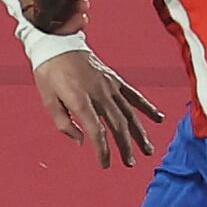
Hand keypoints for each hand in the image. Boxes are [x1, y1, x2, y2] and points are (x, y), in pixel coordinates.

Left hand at [35, 50, 162, 168]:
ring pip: (129, 113)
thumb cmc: (49, 73)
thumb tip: (81, 141)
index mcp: (80, 99)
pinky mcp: (114, 79)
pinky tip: (158, 118)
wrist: (57, 42)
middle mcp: (98, 93)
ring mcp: (109, 85)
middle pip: (117, 124)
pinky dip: (147, 107)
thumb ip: (63, 123)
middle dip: (125, 146)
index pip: (96, 130)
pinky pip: (133, 94)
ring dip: (139, 133)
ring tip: (148, 150)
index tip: (105, 164)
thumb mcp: (47, 99)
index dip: (102, 150)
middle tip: (130, 163)